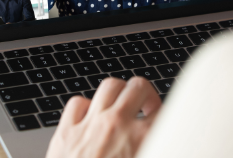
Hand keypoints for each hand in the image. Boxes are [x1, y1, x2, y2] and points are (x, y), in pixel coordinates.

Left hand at [46, 77, 161, 157]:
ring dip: (118, 94)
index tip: (164, 119)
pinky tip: (90, 116)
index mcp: (139, 140)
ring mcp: (89, 125)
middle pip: (137, 86)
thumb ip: (149, 145)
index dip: (167, 114)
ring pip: (108, 86)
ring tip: (121, 106)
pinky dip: (85, 106)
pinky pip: (77, 102)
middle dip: (146, 94)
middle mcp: (115, 125)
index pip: (163, 111)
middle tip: (147, 108)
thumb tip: (153, 139)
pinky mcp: (65, 133)